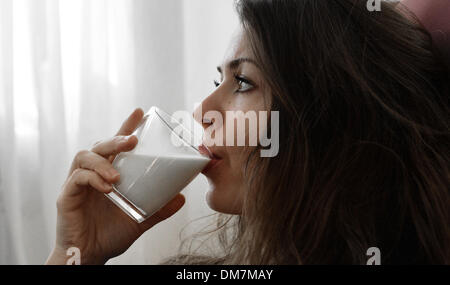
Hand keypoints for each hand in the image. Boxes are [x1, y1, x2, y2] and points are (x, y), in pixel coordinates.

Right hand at [45, 108, 184, 264]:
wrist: (91, 255)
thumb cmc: (111, 234)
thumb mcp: (140, 219)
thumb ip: (159, 208)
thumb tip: (182, 197)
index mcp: (108, 174)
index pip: (116, 145)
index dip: (126, 126)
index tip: (140, 112)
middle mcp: (92, 174)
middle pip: (100, 145)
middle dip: (116, 138)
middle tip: (132, 140)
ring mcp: (77, 183)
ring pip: (84, 156)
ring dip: (103, 161)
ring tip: (118, 176)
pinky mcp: (66, 196)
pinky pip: (77, 178)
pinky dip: (92, 179)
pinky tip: (107, 188)